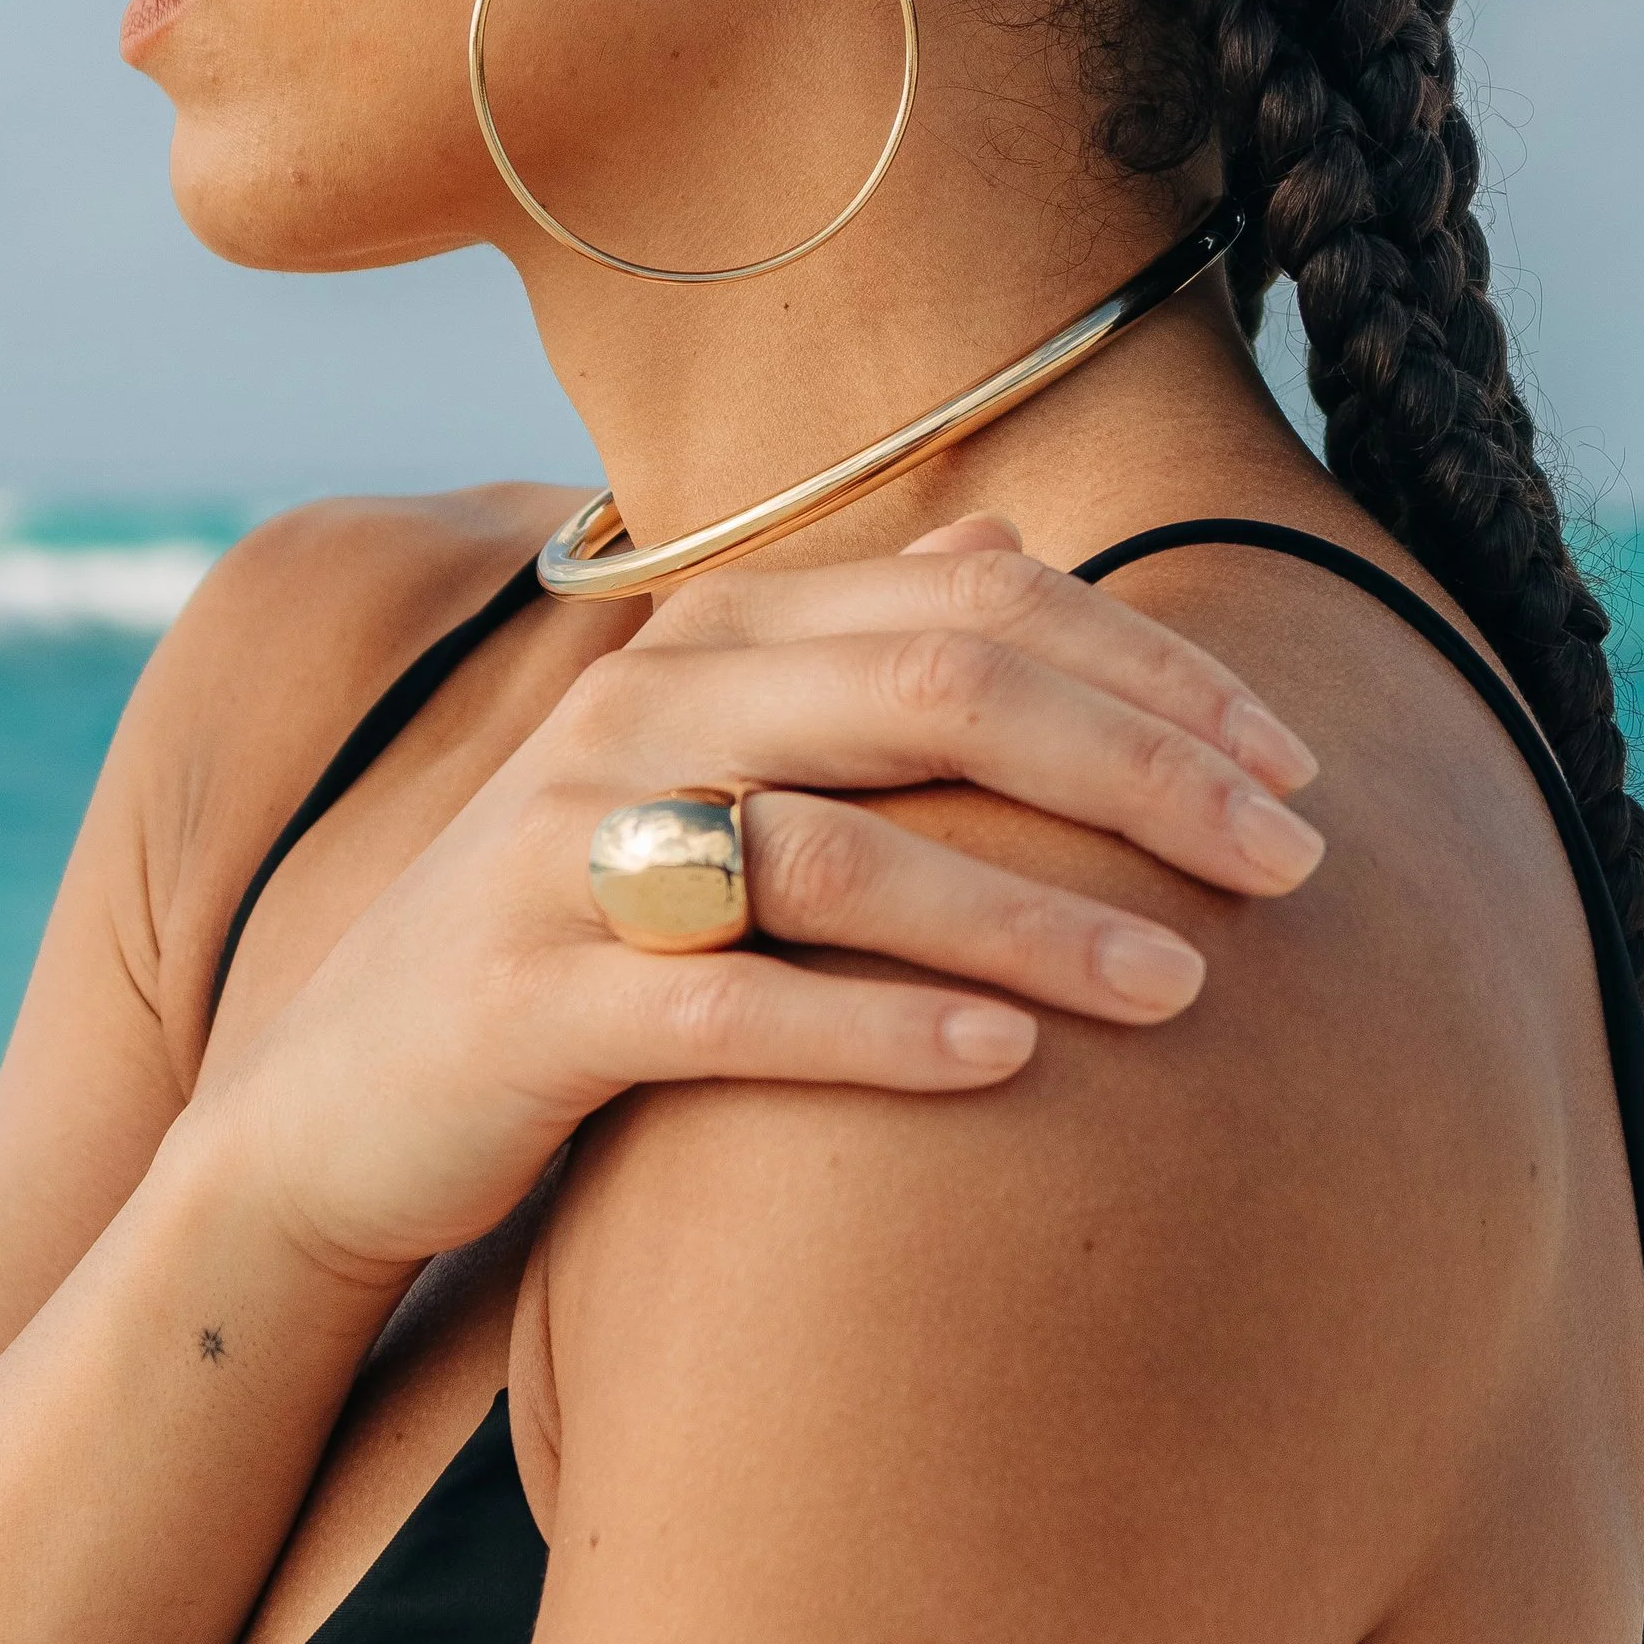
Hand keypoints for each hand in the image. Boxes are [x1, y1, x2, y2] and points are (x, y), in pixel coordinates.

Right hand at [208, 520, 1323, 1284]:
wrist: (344, 1098)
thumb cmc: (581, 929)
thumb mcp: (706, 762)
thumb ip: (852, 650)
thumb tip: (1011, 545)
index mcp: (706, 635)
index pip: (974, 607)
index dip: (1152, 671)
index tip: (1298, 760)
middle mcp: (638, 710)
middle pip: (934, 691)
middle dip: (1139, 769)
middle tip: (1294, 862)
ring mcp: (570, 853)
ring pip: (842, 849)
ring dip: (1037, 916)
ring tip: (1188, 986)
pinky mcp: (528, 1004)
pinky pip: (728, 1006)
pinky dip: (878, 1030)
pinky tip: (1011, 1070)